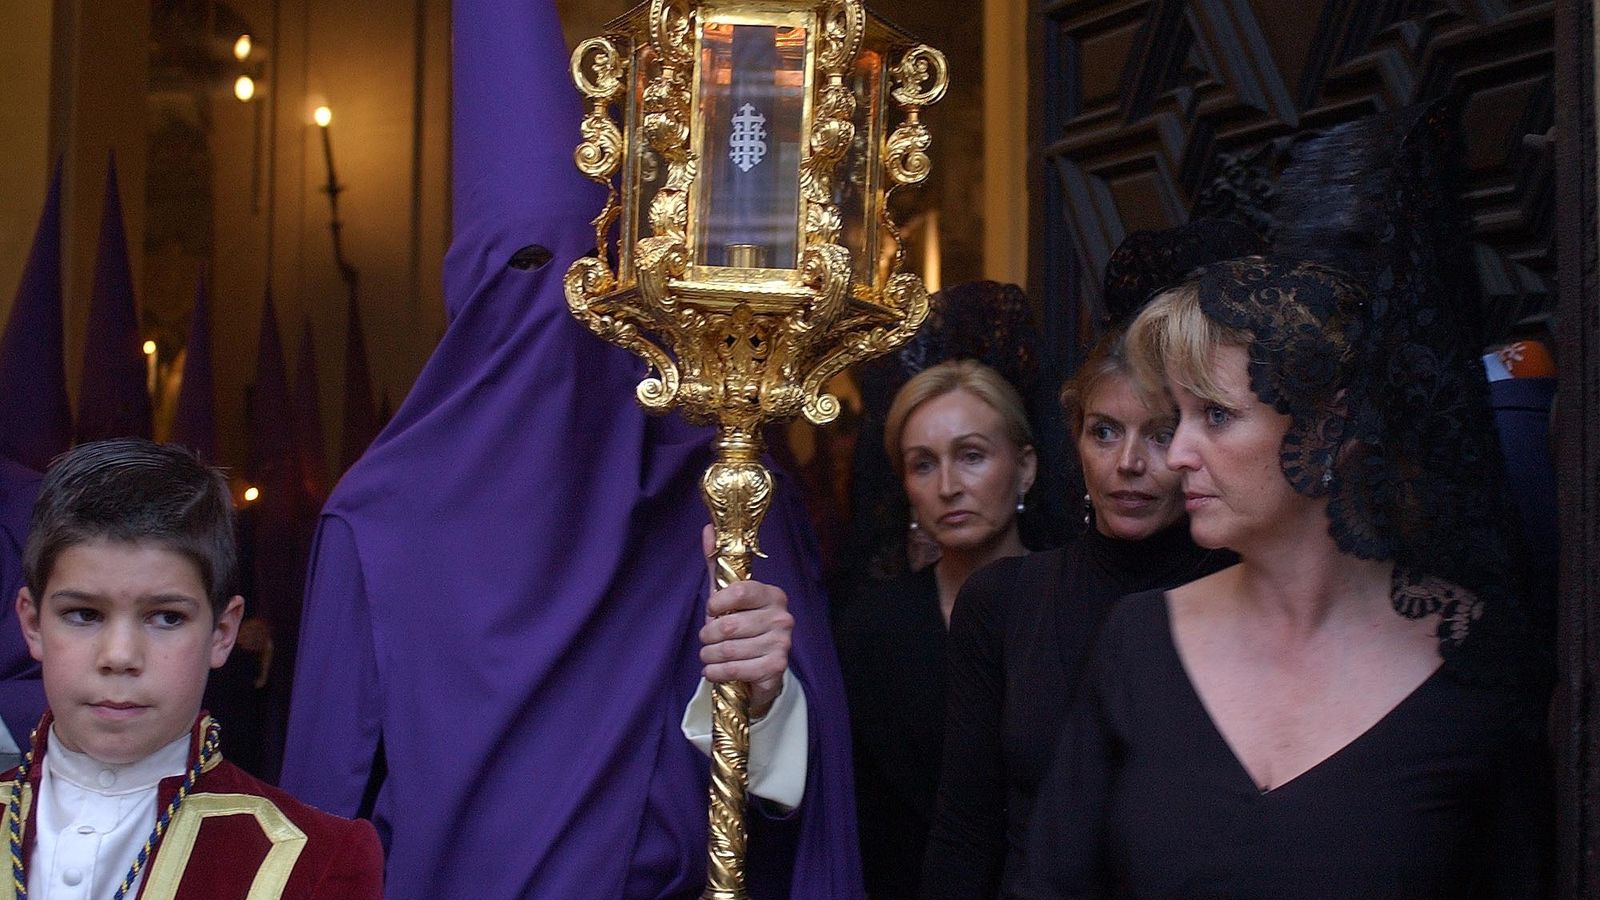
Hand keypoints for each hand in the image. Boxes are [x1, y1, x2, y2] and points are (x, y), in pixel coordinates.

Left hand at [699, 524, 792, 717]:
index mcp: (772, 594)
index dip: (718, 602)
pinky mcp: (777, 667)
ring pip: (729, 649)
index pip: (741, 590)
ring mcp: (782, 643)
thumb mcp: (726, 595)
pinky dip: (716, 672)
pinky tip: (713, 670)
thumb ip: (718, 562)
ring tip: (708, 656)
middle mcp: (782, 617)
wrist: (760, 668)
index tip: (710, 610)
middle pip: (729, 625)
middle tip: (706, 639)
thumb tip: (708, 529)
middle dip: (707, 636)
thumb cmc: (740, 627)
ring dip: (709, 656)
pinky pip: (736, 669)